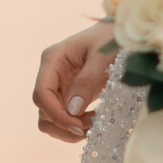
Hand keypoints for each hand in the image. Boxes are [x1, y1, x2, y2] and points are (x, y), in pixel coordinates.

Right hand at [34, 21, 115, 141]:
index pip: (41, 94)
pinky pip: (63, 118)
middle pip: (43, 111)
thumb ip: (87, 80)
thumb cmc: (111, 37)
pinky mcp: (69, 95)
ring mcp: (58, 86)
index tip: (78, 127)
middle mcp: (50, 74)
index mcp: (53, 60)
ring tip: (93, 124)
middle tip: (91, 126)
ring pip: (49, 119)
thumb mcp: (102, 55)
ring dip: (68, 129)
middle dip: (64, 124)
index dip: (56, 115)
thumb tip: (72, 111)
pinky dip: (75, 126)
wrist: (121, 33)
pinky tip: (93, 122)